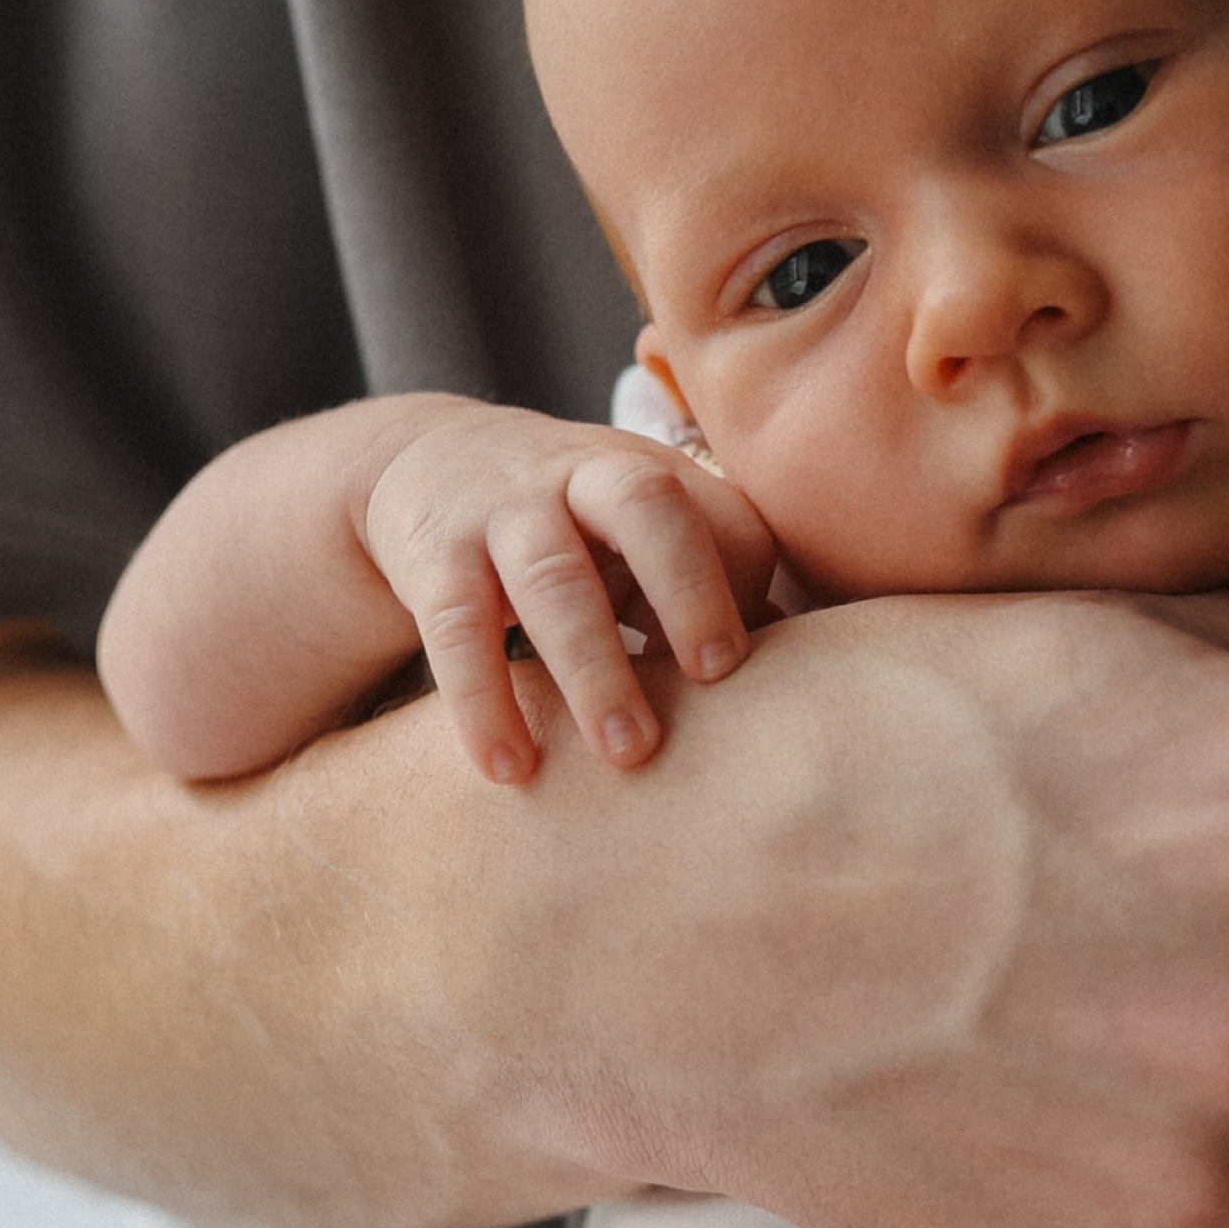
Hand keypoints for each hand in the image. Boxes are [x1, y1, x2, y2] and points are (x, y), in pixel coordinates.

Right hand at [354, 405, 776, 781]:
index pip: (726, 515)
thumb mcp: (643, 532)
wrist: (426, 459)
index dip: (747, 582)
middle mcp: (583, 476)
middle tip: (715, 679)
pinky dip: (483, 701)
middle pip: (645, 507)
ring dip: (593, 667)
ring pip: (552, 578)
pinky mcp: (433, 557)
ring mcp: (503, 511)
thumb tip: (801, 683)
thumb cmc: (575, 522)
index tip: (750, 665)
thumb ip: (714, 587)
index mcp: (654, 474)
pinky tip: (508, 768)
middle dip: (686, 589)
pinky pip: (456, 628)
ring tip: (624, 754)